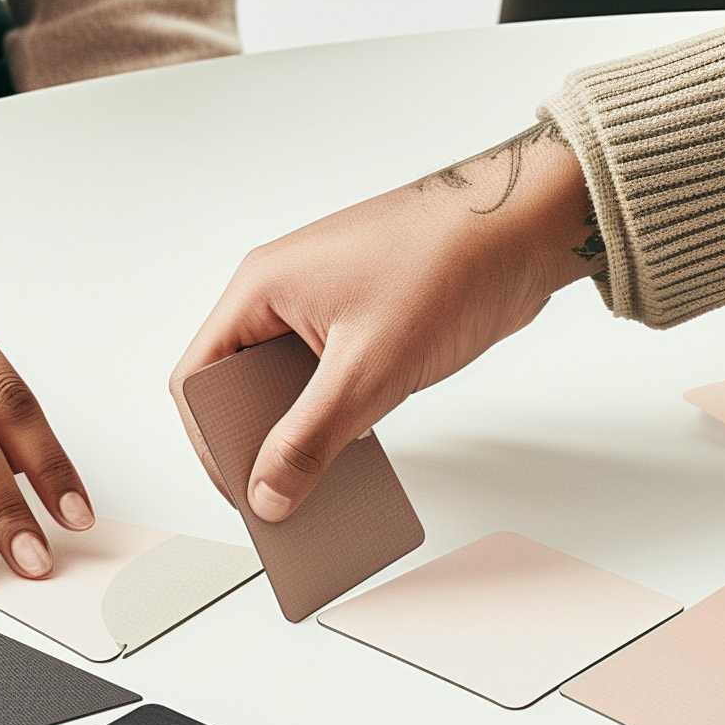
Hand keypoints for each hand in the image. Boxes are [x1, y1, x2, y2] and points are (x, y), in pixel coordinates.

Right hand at [174, 118, 605, 519]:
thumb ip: (310, 438)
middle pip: (241, 387)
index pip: (200, 377)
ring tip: (321, 492)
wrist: (523, 225)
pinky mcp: (365, 323)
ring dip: (304, 438)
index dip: (211, 441)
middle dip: (258, 445)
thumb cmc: (444, 263)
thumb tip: (268, 493)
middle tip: (280, 500)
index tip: (241, 491)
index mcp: (261, 289)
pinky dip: (340, 420)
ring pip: (290, 389)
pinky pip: (333, 383)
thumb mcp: (368, 369)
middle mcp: (283, 295)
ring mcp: (325, 308)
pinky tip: (358, 459)